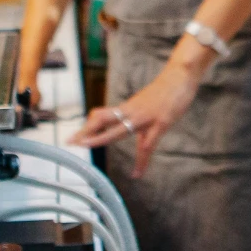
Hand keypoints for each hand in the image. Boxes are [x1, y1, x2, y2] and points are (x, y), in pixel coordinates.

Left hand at [71, 52, 207, 175]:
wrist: (180, 76)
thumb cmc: (166, 90)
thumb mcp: (147, 102)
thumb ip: (137, 113)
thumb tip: (130, 123)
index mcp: (128, 107)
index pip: (103, 115)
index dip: (88, 126)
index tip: (75, 136)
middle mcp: (132, 111)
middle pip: (103, 120)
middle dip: (85, 131)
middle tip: (69, 141)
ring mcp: (145, 117)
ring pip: (118, 129)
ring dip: (100, 138)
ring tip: (85, 146)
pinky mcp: (160, 123)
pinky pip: (147, 146)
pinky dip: (141, 163)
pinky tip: (136, 174)